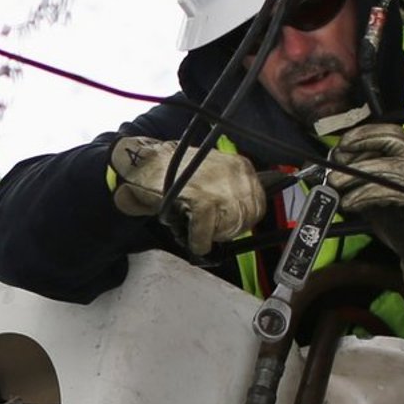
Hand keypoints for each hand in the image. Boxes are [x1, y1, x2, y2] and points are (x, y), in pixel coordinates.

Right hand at [108, 136, 265, 255]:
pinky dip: (200, 240)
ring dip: (216, 235)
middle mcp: (235, 172)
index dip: (243, 222)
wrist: (144, 163)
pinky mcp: (201, 198)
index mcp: (240, 167)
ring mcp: (219, 184)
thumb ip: (231, 192)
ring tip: (201, 235)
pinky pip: (208, 229)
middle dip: (230, 231)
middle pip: (248, 217)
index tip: (229, 228)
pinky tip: (194, 241)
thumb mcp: (213, 175)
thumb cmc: (173, 172)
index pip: (259, 205)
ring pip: (232, 225)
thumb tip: (242, 220)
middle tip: (212, 234)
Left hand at [327, 123, 403, 301]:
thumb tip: (332, 169)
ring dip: (354, 174)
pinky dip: (362, 195)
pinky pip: (387, 191)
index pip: (389, 132)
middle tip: (336, 158)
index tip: (341, 145)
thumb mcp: (377, 191)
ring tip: (335, 183)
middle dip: (360, 144)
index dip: (363, 136)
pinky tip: (349, 202)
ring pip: (386, 166)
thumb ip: (360, 177)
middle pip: (391, 140)